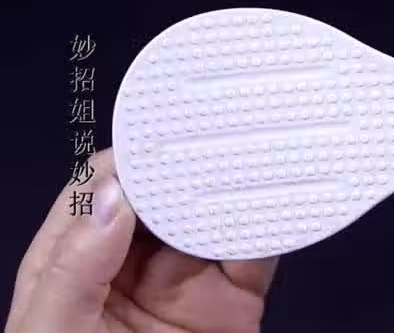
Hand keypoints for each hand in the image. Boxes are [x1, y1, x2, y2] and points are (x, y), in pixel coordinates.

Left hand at [6, 148, 278, 332]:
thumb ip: (75, 267)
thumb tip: (117, 196)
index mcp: (74, 262)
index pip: (99, 193)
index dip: (128, 159)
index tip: (160, 132)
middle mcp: (132, 262)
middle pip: (162, 195)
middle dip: (188, 162)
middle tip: (218, 128)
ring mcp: (187, 280)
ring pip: (212, 215)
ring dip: (234, 184)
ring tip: (255, 148)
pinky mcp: (233, 301)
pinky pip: (255, 252)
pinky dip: (273, 222)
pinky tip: (281, 197)